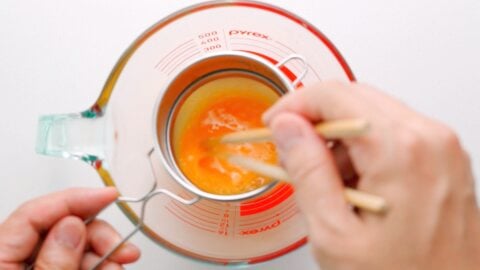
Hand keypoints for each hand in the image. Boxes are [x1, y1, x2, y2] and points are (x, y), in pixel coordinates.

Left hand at [0, 187, 140, 269]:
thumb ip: (54, 263)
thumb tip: (72, 227)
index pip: (34, 214)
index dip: (75, 199)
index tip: (110, 195)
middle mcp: (15, 259)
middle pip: (61, 228)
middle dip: (99, 235)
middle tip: (122, 249)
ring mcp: (34, 268)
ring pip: (76, 247)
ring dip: (105, 254)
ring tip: (119, 266)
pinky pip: (78, 263)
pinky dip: (99, 265)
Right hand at [263, 81, 479, 269]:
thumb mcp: (335, 232)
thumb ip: (307, 170)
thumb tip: (288, 128)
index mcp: (400, 150)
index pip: (334, 96)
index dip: (295, 105)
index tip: (274, 125)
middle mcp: (430, 138)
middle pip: (355, 99)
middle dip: (316, 122)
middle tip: (292, 152)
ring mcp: (442, 148)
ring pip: (373, 116)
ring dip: (340, 141)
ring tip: (328, 186)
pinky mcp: (444, 160)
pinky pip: (394, 135)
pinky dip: (365, 152)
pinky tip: (355, 189)